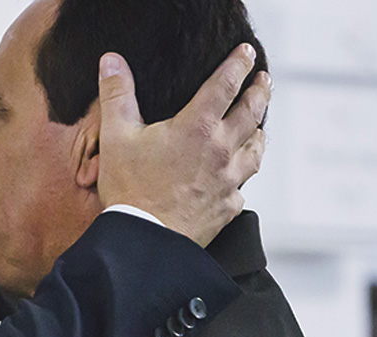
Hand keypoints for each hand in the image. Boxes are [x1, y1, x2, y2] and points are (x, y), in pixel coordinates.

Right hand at [97, 45, 270, 247]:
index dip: (238, 64)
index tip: (246, 54)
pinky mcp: (227, 207)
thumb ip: (116, 95)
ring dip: (259, 132)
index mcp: (195, 128)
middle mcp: (219, 150)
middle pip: (252, 113)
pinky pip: (242, 188)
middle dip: (260, 92)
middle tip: (264, 81)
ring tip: (259, 126)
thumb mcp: (115, 137)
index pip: (225, 84)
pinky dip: (242, 177)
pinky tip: (237, 177)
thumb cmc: (130, 191)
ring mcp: (228, 180)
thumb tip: (112, 62)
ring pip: (256, 149)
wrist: (144, 242)